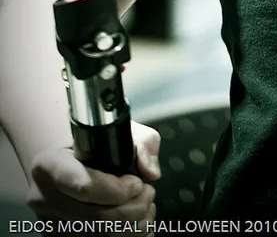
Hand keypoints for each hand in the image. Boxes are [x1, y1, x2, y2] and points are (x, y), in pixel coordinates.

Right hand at [27, 122, 160, 220]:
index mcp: (49, 165)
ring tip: (145, 207)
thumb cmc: (94, 146)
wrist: (65, 164)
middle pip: (95, 218)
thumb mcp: (118, 130)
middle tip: (148, 194)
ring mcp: (50, 224)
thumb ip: (141, 144)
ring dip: (133, 226)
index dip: (118, 189)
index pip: (84, 185)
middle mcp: (44, 198)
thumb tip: (151, 172)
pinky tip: (136, 223)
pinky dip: (127, 236)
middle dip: (134, 209)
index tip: (136, 182)